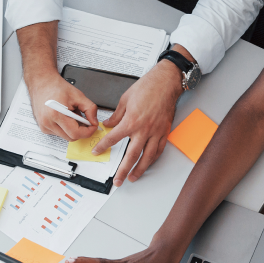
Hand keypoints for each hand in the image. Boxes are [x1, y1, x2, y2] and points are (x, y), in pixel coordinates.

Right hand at [28, 72, 99, 140]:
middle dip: (82, 131)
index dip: (88, 131)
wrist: (42, 83)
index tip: (93, 126)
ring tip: (74, 116)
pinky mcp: (43, 128)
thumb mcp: (78, 96)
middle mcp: (47, 123)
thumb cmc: (57, 87)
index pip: (75, 133)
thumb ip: (90, 109)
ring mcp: (44, 126)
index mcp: (56, 114)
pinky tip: (67, 117)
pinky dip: (67, 128)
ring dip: (74, 129)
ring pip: (66, 136)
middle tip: (86, 120)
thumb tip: (94, 122)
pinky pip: (60, 133)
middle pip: (71, 137)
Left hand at [92, 60, 181, 185]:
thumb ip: (117, 115)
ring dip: (140, 169)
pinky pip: (159, 149)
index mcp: (131, 121)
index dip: (103, 146)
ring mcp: (156, 131)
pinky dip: (153, 158)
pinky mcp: (165, 131)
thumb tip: (109, 123)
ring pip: (148, 156)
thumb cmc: (148, 87)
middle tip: (118, 180)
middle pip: (132, 155)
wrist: (166, 82)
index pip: (113, 138)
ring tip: (133, 177)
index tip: (97, 151)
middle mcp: (144, 129)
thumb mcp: (125, 99)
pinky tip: (149, 162)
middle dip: (123, 170)